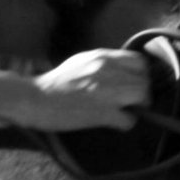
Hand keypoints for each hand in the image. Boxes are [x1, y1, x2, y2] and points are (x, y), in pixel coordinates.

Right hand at [9, 48, 153, 131]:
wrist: (36, 98)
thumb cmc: (55, 82)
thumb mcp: (81, 61)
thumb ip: (103, 63)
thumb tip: (121, 71)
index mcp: (103, 56)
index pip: (139, 61)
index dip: (140, 75)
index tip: (134, 84)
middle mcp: (109, 70)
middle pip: (144, 81)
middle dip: (142, 94)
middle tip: (132, 103)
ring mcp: (107, 91)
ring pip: (142, 97)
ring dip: (137, 107)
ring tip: (124, 112)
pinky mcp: (103, 112)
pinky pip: (129, 120)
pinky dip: (124, 124)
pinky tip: (113, 123)